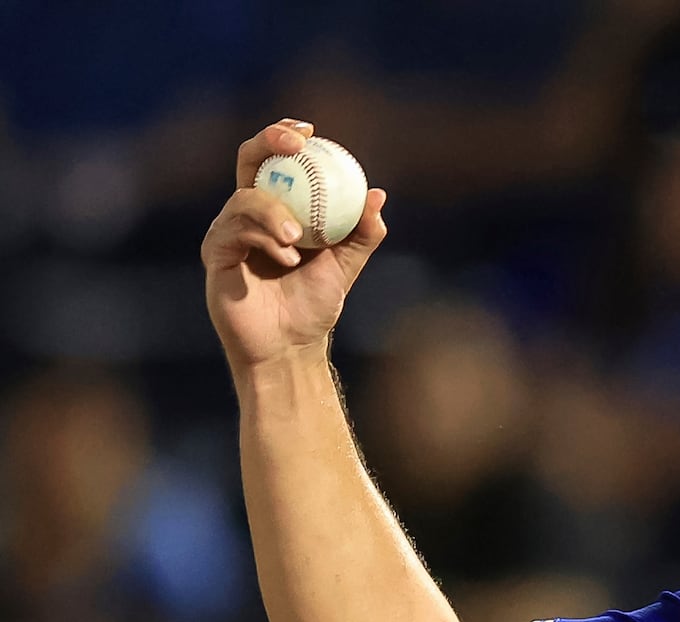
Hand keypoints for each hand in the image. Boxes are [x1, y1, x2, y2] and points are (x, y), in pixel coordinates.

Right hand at [202, 121, 389, 372]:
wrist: (290, 346)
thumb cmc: (313, 305)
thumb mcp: (346, 266)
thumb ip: (363, 233)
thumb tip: (378, 195)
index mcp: (277, 208)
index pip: (277, 161)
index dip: (286, 137)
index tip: (311, 131)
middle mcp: (248, 213)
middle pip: (249, 160)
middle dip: (268, 142)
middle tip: (297, 144)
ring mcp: (228, 230)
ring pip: (245, 198)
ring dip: (274, 212)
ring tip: (297, 240)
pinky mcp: (215, 252)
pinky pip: (234, 229)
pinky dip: (264, 238)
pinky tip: (286, 259)